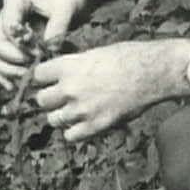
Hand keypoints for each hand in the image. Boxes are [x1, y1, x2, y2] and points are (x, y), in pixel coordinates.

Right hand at [0, 0, 87, 76]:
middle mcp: (5, 16)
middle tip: (31, 69)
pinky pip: (1, 62)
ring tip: (25, 78)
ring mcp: (6, 31)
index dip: (20, 45)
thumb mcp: (66, 8)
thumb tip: (47, 51)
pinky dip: (5, 75)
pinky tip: (15, 87)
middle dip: (12, 61)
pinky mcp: (12, 44)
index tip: (39, 53)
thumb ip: (56, 28)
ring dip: (7, 70)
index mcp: (14, 2)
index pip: (7, 28)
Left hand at [27, 40, 182, 142]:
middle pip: (41, 100)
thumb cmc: (128, 57)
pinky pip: (70, 136)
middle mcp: (70, 88)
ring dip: (61, 116)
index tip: (50, 80)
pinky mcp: (96, 125)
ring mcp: (82, 109)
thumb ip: (74, 65)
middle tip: (60, 98)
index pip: (37, 75)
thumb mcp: (94, 53)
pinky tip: (83, 124)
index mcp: (69, 66)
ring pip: (53, 120)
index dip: (44, 78)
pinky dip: (74, 132)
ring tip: (73, 112)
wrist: (152, 73)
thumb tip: (61, 73)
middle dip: (49, 99)